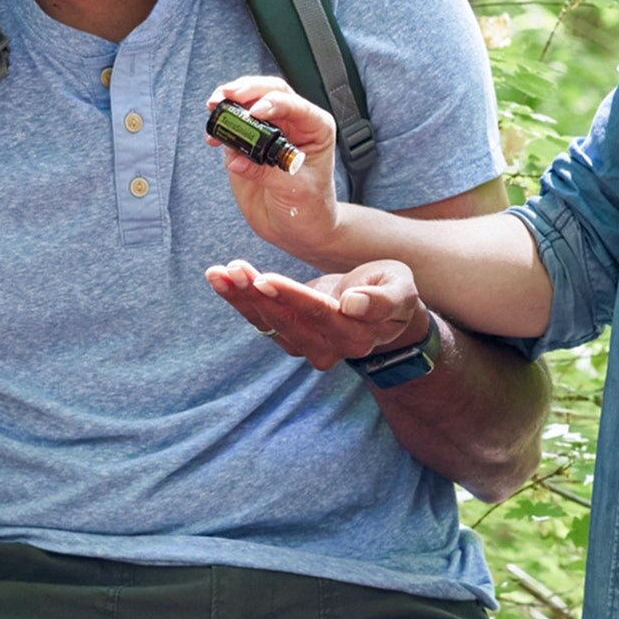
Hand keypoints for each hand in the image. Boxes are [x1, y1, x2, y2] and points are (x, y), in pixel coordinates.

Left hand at [204, 257, 428, 372]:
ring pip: (267, 323)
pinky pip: (260, 320)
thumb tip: (352, 304)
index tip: (264, 278)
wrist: (382, 309)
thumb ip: (383, 300)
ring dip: (240, 297)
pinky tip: (219, 278)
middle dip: (256, 295)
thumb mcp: (400, 290)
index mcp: (356, 334)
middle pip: (286, 321)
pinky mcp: (289, 337)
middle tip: (234, 269)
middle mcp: (328, 348)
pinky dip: (238, 299)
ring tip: (218, 273)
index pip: (318, 314)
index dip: (290, 297)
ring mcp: (306, 346)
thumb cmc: (392, 291)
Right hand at [205, 77, 342, 264]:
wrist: (297, 229)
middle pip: (269, 92)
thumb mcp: (294, 190)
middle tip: (226, 94)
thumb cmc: (310, 208)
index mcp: (314, 128)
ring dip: (229, 102)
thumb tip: (236, 159)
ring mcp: (268, 133)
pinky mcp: (248, 145)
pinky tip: (212, 137)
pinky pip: (232, 129)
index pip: (294, 105)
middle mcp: (292, 124)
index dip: (274, 103)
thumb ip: (266, 171)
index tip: (255, 111)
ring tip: (213, 106)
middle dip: (247, 90)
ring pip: (248, 104)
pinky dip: (220, 127)